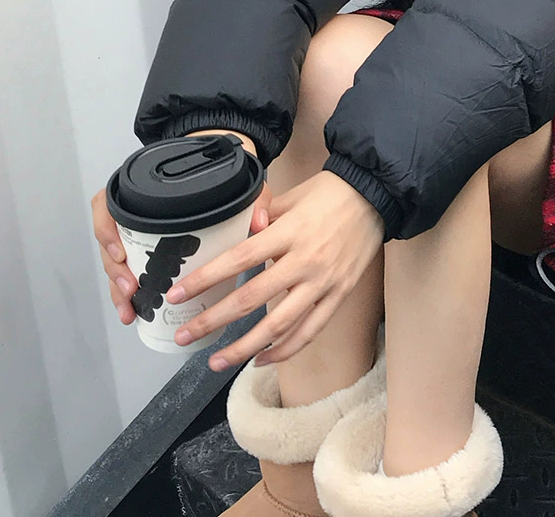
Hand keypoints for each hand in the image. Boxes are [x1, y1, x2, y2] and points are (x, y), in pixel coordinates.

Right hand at [92, 130, 267, 326]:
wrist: (219, 165)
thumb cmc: (219, 172)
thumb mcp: (237, 179)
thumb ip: (252, 195)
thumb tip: (259, 222)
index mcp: (143, 188)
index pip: (105, 204)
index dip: (106, 230)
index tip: (120, 253)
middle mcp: (133, 209)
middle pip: (108, 241)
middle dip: (115, 272)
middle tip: (130, 291)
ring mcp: (136, 230)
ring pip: (114, 261)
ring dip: (118, 289)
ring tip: (130, 310)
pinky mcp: (145, 249)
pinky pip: (128, 270)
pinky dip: (129, 293)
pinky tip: (135, 311)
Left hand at [164, 169, 385, 371]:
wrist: (376, 196)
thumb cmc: (330, 193)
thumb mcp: (292, 196)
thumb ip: (263, 214)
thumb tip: (240, 229)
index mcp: (290, 232)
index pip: (239, 259)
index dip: (206, 278)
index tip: (178, 294)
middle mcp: (305, 261)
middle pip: (252, 299)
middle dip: (213, 320)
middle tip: (185, 335)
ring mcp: (323, 283)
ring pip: (279, 326)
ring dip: (244, 348)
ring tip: (217, 361)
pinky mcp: (338, 296)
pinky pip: (309, 331)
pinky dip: (284, 350)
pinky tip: (261, 358)